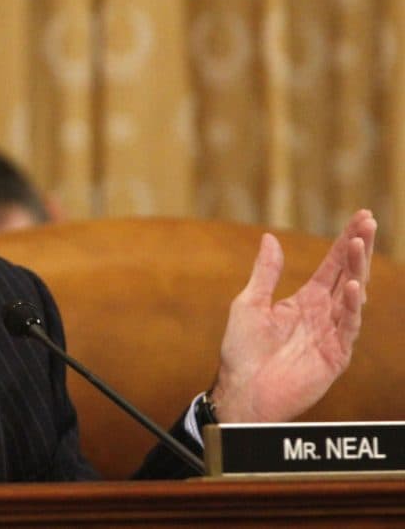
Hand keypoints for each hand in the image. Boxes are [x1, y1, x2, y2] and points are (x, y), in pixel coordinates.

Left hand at [212, 209, 376, 422]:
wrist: (241, 390)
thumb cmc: (241, 351)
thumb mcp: (249, 304)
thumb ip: (265, 274)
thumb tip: (270, 238)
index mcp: (304, 301)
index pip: (331, 267)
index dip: (346, 243)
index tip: (361, 217)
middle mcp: (321, 315)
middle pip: (347, 275)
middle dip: (358, 248)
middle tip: (367, 221)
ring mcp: (330, 334)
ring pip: (352, 296)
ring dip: (356, 270)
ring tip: (359, 244)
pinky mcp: (334, 355)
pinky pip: (347, 327)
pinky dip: (351, 306)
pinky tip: (353, 286)